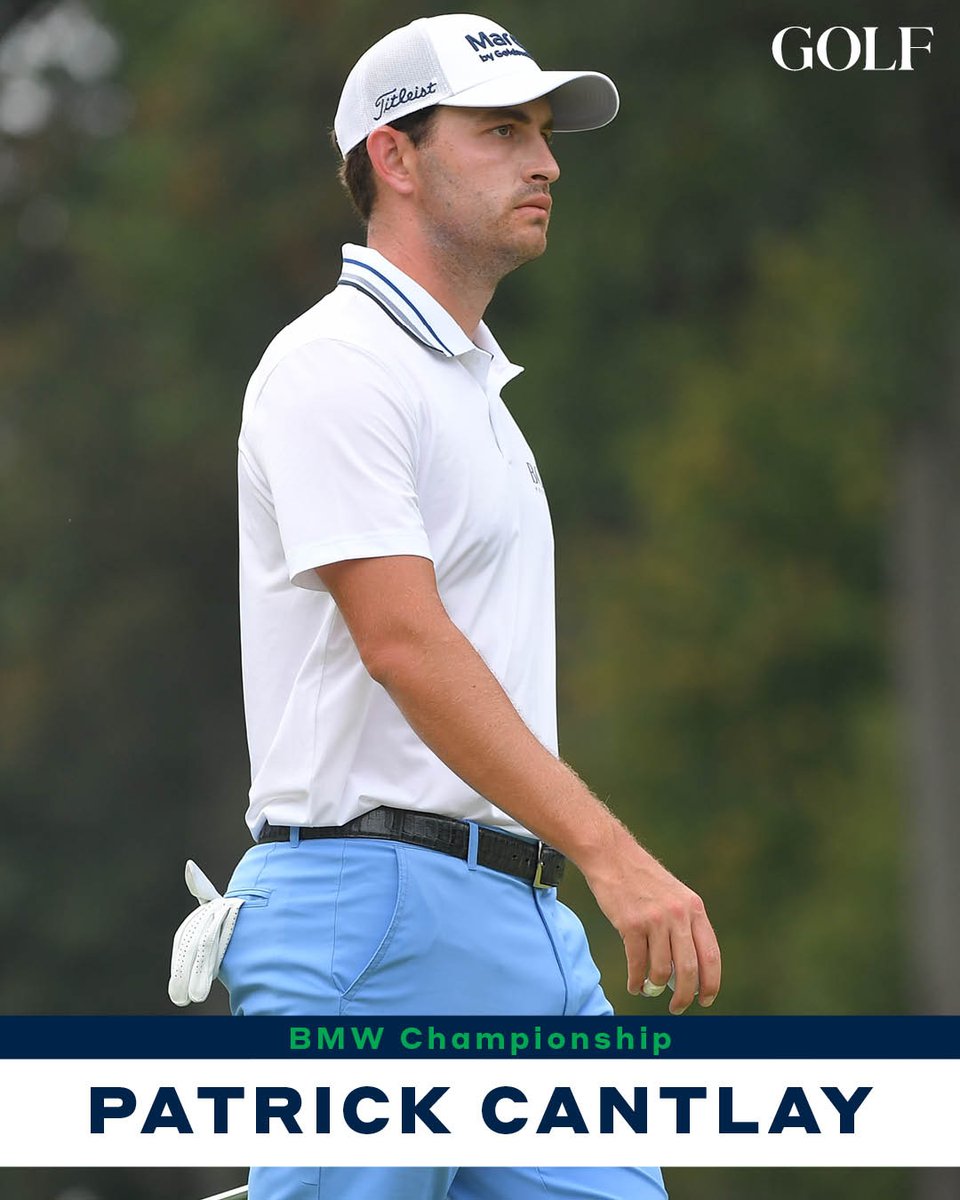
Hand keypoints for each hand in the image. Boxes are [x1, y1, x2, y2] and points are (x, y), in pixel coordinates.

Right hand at [583, 837, 720, 1014]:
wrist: (612, 856)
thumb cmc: (642, 879)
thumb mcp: (675, 895)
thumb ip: (685, 925)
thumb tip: (688, 970)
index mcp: (694, 908)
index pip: (710, 954)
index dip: (711, 982)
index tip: (706, 999)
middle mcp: (678, 914)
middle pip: (688, 969)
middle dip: (684, 995)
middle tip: (678, 1007)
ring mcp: (654, 919)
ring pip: (660, 970)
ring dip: (654, 987)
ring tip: (649, 990)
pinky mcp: (630, 924)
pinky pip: (637, 963)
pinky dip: (636, 980)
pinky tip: (634, 985)